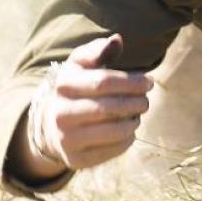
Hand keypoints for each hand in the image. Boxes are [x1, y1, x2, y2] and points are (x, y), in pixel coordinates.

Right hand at [11, 34, 153, 181]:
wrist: (53, 122)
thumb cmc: (78, 85)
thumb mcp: (82, 63)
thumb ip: (98, 50)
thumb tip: (117, 40)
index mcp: (63, 84)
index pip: (103, 82)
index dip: (132, 82)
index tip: (149, 82)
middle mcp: (60, 113)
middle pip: (109, 108)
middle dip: (136, 102)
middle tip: (146, 100)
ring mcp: (66, 139)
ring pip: (113, 131)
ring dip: (133, 121)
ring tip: (137, 113)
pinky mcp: (76, 160)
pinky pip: (113, 150)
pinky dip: (128, 138)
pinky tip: (127, 129)